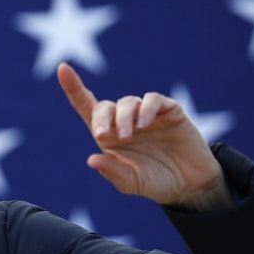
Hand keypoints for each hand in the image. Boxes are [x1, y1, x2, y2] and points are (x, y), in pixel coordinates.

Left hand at [57, 63, 232, 209]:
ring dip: (124, 116)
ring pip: (128, 102)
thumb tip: (92, 160)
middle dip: (102, 118)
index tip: (62, 69)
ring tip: (129, 135)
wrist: (191, 185)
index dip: (74, 88)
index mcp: (109, 137)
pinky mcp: (169, 111)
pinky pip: (154, 100)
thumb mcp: (132, 183)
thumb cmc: (156, 183)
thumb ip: (113, 172)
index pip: (87, 107)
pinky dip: (147, 108)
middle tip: (104, 135)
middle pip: (106, 106)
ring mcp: (147, 115)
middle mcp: (125, 122)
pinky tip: (144, 124)